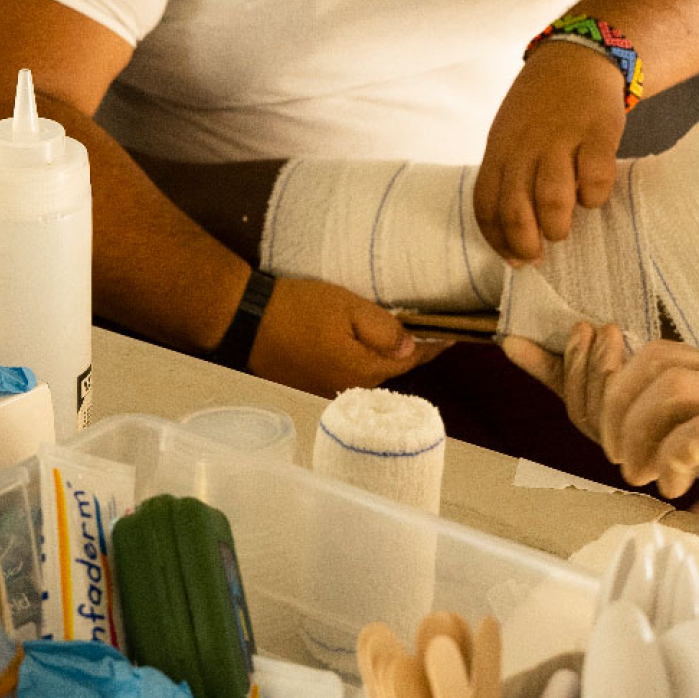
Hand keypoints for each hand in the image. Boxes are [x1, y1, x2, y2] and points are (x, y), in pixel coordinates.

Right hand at [247, 275, 450, 394]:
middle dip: (413, 351)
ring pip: (370, 372)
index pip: (413, 359)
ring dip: (386, 357)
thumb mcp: (347, 308)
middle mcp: (352, 389)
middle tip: (431, 328)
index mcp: (365, 371)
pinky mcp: (312, 384)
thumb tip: (412, 347)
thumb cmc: (298, 309)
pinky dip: (363, 359)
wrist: (244, 319)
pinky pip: (350, 372)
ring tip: (402, 334)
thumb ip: (384, 329)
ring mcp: (329, 390)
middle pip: (392, 370)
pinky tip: (365, 344)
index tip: (454, 333)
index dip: (435, 344)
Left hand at [475, 43, 628, 262]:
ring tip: (562, 228)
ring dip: (557, 225)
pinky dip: (594, 197)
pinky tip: (591, 195)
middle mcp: (526, 145)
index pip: (486, 205)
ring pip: (552, 199)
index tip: (513, 258)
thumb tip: (512, 233)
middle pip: (516, 209)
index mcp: (499, 147)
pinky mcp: (598, 133)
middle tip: (537, 255)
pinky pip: (595, 179)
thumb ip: (508, 175)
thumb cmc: (541, 107)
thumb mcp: (510, 134)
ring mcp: (562, 138)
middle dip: (525, 243)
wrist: (578, 58)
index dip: (497, 239)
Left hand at [508, 322, 698, 575]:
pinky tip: (674, 481)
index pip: (630, 352)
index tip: (514, 346)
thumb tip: (652, 473)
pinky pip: (697, 428)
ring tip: (645, 471)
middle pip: (634, 359)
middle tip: (617, 451)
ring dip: (632, 433)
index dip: (568, 356)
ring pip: (657, 383)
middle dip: (600, 401)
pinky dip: (673, 457)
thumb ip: (692, 450)